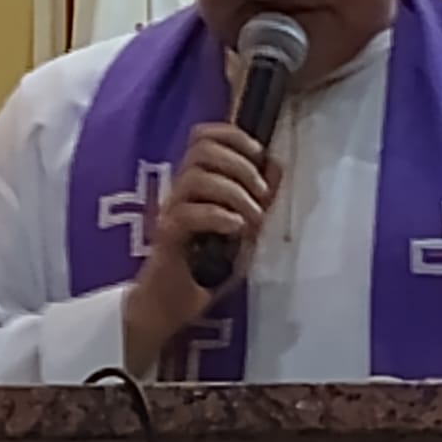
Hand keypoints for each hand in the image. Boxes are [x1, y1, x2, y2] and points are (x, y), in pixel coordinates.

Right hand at [122, 124, 280, 372]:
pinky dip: (218, 216)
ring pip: (195, 178)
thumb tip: (276, 164)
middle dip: (239, 164)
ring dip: (234, 193)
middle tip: (260, 193)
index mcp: (197, 181)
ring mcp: (171, 211)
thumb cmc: (204, 267)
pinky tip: (235, 230)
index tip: (259, 154)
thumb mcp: (243, 227)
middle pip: (201, 149)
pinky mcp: (166, 236)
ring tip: (252, 219)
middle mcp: (180, 190)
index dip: (233, 135)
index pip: (204, 136)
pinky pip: (187, 213)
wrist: (170, 305)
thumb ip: (259, 196)